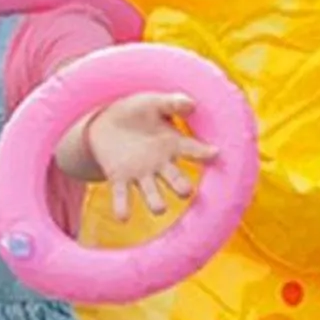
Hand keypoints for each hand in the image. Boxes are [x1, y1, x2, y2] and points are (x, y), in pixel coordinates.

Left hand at [88, 91, 220, 217]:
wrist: (105, 121)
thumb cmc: (135, 111)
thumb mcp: (152, 102)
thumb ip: (171, 103)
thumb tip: (191, 104)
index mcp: (172, 144)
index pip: (192, 150)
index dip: (204, 152)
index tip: (215, 153)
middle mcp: (160, 164)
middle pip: (175, 180)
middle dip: (181, 187)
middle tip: (186, 192)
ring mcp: (140, 174)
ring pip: (152, 193)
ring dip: (156, 202)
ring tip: (160, 209)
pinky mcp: (119, 178)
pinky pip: (122, 195)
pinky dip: (122, 207)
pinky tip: (123, 217)